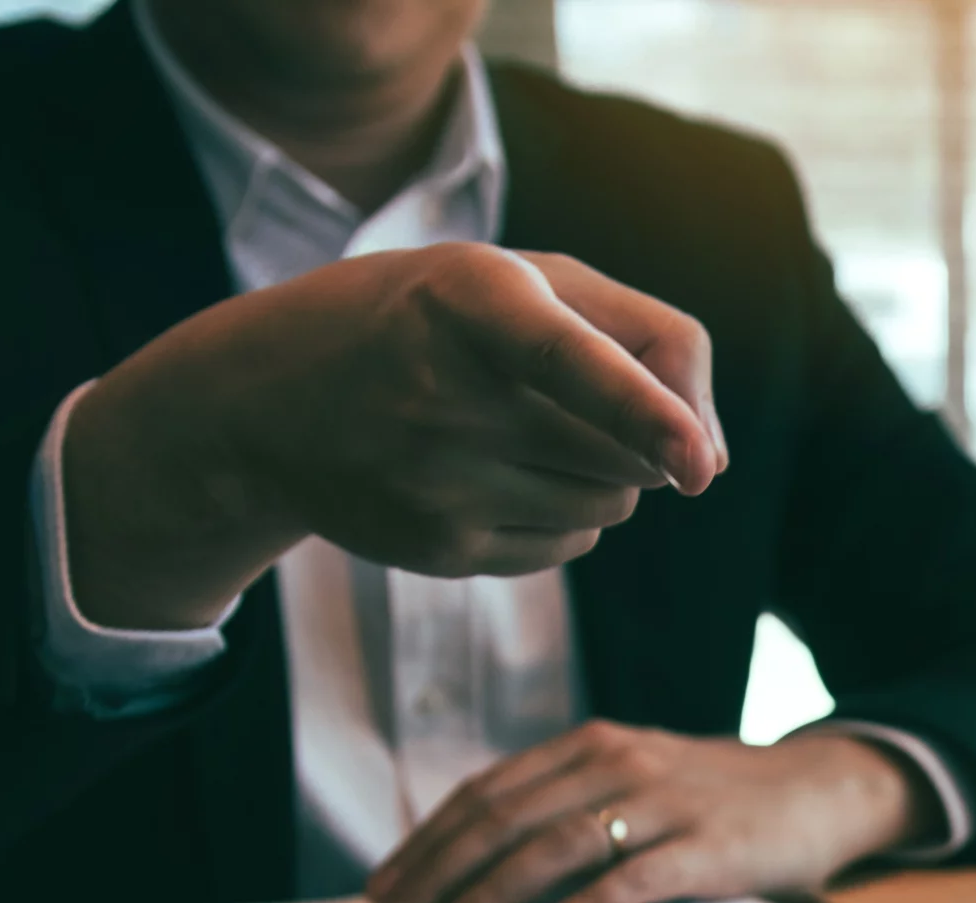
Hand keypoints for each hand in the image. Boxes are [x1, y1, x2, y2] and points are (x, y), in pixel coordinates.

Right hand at [63, 243, 725, 628]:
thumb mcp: (521, 278)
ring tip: (524, 430)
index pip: (573, 361)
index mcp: (468, 298)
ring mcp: (436, 484)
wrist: (264, 400)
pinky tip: (495, 473)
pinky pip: (571, 544)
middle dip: (638, 432)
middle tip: (567, 396)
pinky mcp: (437, 551)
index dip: (648, 410)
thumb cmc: (429, 318)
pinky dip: (567, 513)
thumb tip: (711, 462)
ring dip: (607, 472)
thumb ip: (645, 335)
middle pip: (627, 449)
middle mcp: (446, 395)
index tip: (698, 462)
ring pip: (612, 502)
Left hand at [364, 724, 940, 902]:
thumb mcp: (636, 782)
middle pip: (504, 818)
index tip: (383, 886)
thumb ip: (570, 808)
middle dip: (436, 873)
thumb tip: (481, 866)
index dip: (427, 840)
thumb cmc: (719, 799)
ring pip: (553, 846)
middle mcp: (616, 762)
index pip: (487, 792)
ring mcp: (662, 802)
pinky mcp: (706, 847)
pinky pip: (630, 880)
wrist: (822, 788)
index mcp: (590, 745)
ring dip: (486, 894)